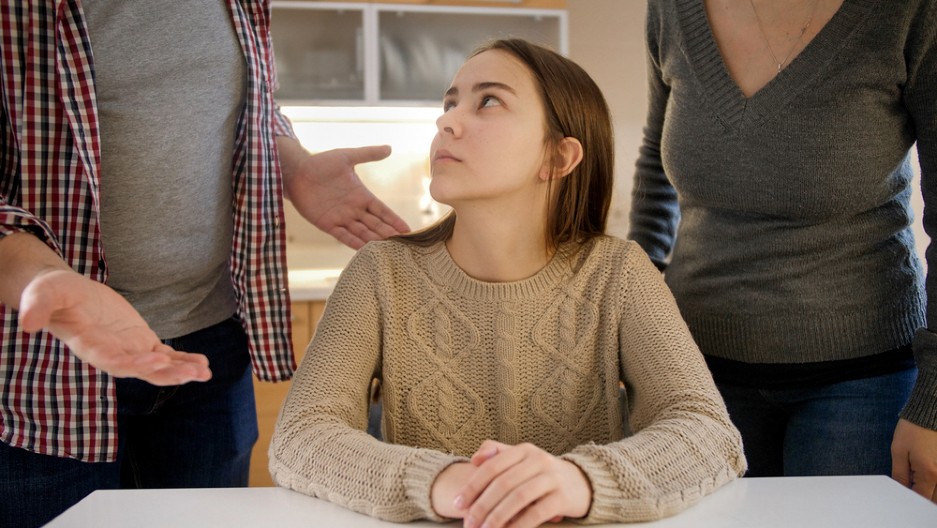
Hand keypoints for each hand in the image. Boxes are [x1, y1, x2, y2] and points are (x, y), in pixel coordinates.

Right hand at [18, 269, 211, 385]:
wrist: (65, 294)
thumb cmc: (53, 293)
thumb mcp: (43, 294)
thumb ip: (36, 307)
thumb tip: (25, 324)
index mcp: (90, 346)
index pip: (113, 360)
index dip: (134, 363)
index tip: (156, 359)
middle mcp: (111, 354)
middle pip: (141, 370)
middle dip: (166, 373)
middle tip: (192, 374)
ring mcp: (128, 350)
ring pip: (157, 367)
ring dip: (180, 371)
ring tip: (204, 373)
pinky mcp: (140, 341)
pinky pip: (165, 355)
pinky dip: (182, 360)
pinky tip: (203, 364)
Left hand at [279, 140, 409, 248]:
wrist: (296, 172)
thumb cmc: (321, 163)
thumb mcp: (346, 157)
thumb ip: (368, 154)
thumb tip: (389, 148)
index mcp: (361, 195)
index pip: (382, 211)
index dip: (394, 220)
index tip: (408, 230)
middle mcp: (354, 209)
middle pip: (375, 224)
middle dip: (388, 234)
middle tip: (403, 244)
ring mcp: (341, 218)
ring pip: (363, 232)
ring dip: (375, 241)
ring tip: (389, 250)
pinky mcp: (328, 224)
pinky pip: (344, 236)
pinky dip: (354, 243)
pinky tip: (366, 250)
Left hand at [446, 440, 590, 527]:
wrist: (582, 482)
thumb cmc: (542, 473)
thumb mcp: (522, 458)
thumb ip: (496, 453)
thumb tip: (475, 460)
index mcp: (524, 450)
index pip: (492, 467)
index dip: (472, 486)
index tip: (458, 504)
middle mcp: (538, 460)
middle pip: (503, 483)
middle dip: (482, 506)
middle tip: (469, 523)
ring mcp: (552, 478)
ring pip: (518, 497)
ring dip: (497, 517)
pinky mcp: (563, 497)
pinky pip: (537, 512)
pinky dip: (520, 525)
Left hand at [892, 418, 936, 502]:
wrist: (929, 412)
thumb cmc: (912, 430)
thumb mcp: (899, 452)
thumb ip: (900, 475)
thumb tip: (900, 491)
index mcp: (929, 474)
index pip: (921, 498)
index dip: (910, 501)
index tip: (901, 496)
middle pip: (934, 499)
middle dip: (921, 498)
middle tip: (908, 489)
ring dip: (930, 492)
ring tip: (916, 484)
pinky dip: (935, 485)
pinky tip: (925, 479)